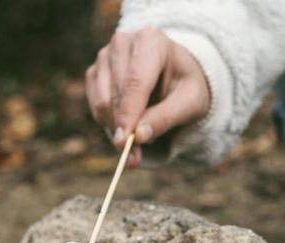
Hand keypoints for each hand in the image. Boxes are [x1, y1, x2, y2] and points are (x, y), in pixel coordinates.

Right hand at [86, 27, 210, 165]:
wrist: (176, 74)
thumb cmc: (186, 86)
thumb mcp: (189, 103)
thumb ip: (165, 118)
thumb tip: (139, 137)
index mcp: (151, 41)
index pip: (135, 81)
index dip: (129, 114)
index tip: (125, 143)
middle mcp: (123, 42)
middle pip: (117, 94)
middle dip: (125, 129)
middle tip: (135, 159)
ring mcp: (105, 56)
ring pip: (103, 102)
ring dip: (118, 128)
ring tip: (139, 140)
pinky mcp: (95, 72)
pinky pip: (96, 106)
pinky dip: (109, 123)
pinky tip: (128, 125)